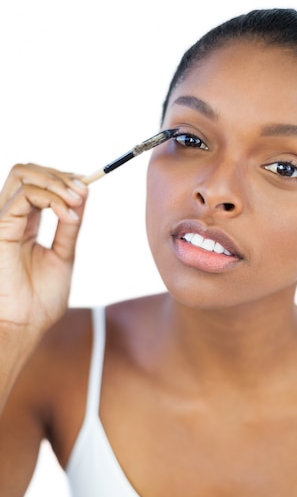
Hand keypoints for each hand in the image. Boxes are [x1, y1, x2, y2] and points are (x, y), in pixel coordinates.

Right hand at [0, 163, 87, 333]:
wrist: (26, 325)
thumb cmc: (41, 299)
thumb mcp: (64, 254)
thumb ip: (70, 225)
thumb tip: (83, 194)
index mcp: (26, 224)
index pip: (40, 184)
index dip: (64, 179)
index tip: (87, 188)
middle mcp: (12, 218)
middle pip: (28, 171)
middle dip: (61, 175)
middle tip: (83, 191)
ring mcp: (4, 220)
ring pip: (23, 174)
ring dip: (57, 181)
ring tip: (76, 201)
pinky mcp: (1, 228)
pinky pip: (24, 195)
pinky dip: (52, 198)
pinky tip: (68, 214)